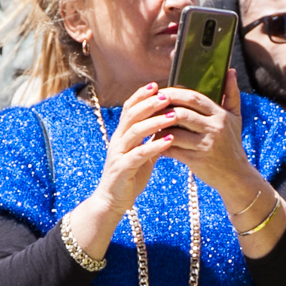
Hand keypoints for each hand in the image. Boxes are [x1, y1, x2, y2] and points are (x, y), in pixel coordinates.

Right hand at [90, 83, 176, 216]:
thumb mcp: (142, 154)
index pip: (129, 108)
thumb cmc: (130, 176)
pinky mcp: (122, 169)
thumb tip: (168, 124)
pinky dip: (154, 146)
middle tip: (166, 95)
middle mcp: (118, 140)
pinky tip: (169, 141)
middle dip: (149, 103)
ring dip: (154, 122)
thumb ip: (151, 139)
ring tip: (172, 115)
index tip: (156, 84)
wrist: (113, 201)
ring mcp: (118, 154)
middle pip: (131, 115)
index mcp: (122, 135)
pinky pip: (139, 154)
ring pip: (134, 132)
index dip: (141, 95)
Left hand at [157, 70, 254, 202]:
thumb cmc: (232, 145)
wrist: (236, 176)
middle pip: (182, 113)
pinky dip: (161, 145)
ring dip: (159, 128)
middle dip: (163, 108)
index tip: (160, 92)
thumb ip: (231, 94)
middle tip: (149, 107)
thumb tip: (230, 70)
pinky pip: (174, 150)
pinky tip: (154, 143)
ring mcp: (206, 145)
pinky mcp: (198, 160)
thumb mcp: (235, 118)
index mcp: (221, 115)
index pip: (194, 98)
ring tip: (150, 125)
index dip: (174, 93)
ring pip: (175, 132)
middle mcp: (215, 128)